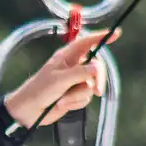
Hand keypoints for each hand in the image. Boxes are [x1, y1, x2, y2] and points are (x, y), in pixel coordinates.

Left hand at [0, 29, 120, 129]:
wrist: (29, 111)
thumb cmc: (40, 90)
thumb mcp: (60, 79)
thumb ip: (80, 73)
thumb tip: (98, 67)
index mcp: (67, 56)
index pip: (87, 43)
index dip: (100, 37)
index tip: (116, 33)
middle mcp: (73, 67)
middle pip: (96, 68)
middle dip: (97, 80)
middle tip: (98, 92)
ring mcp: (74, 81)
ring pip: (91, 86)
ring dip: (78, 96)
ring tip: (62, 99)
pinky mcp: (75, 95)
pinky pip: (85, 98)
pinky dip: (75, 103)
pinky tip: (62, 104)